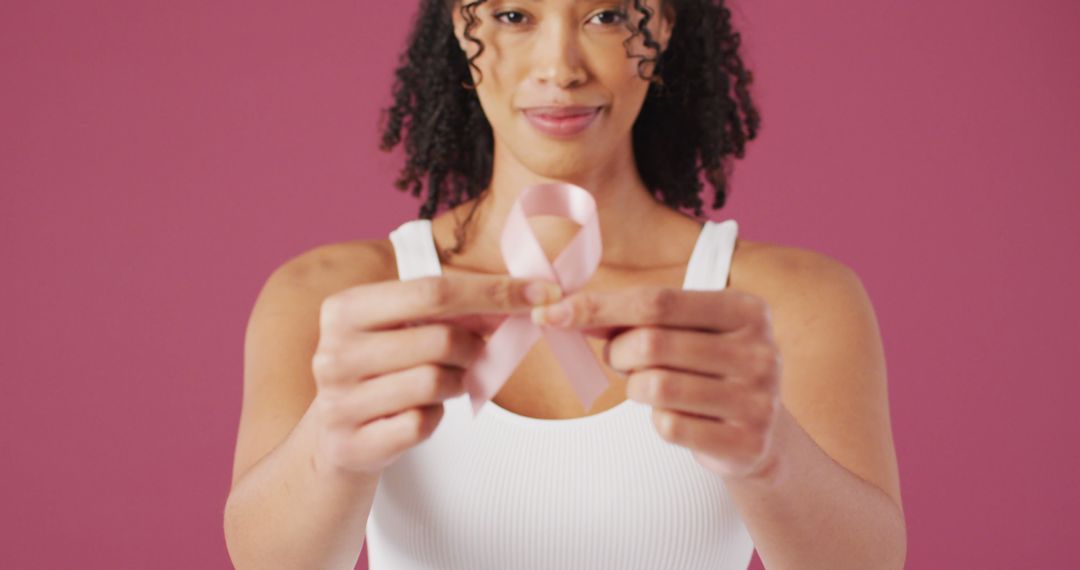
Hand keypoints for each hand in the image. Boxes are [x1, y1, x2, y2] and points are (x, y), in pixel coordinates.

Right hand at [310, 274, 560, 475]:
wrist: (337, 438)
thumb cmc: (383, 370)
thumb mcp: (403, 328)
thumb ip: (453, 310)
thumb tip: (522, 297)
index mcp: (345, 309)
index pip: (433, 290)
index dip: (492, 291)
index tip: (540, 293)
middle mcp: (334, 352)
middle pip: (440, 339)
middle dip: (475, 347)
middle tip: (478, 354)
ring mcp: (339, 401)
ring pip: (435, 382)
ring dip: (457, 382)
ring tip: (445, 381)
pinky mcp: (353, 444)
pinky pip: (422, 423)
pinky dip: (434, 417)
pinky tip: (420, 412)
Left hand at [532, 286, 783, 480]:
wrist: (761, 434)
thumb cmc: (709, 369)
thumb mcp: (687, 332)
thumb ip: (637, 317)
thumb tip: (566, 311)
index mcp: (746, 310)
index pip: (657, 300)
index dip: (599, 306)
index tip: (551, 313)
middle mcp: (760, 351)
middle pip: (651, 343)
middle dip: (618, 352)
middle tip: (620, 358)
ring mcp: (758, 399)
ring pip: (655, 387)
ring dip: (636, 388)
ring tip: (651, 386)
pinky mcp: (746, 442)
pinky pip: (669, 427)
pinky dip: (659, 422)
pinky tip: (679, 417)